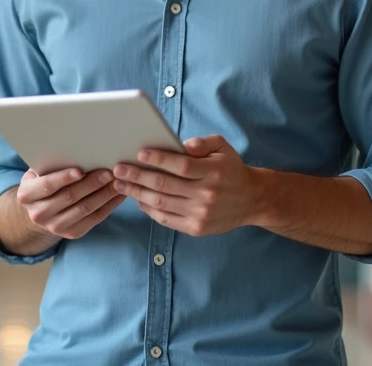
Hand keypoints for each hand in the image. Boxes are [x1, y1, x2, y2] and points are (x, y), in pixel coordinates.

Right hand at [16, 167, 124, 239]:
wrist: (41, 208)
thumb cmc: (44, 179)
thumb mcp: (41, 170)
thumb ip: (53, 163)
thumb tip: (79, 148)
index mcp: (27, 194)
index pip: (46, 186)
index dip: (63, 178)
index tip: (80, 170)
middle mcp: (38, 214)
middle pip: (69, 197)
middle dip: (91, 184)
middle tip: (109, 172)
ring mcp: (54, 227)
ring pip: (84, 209)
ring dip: (104, 195)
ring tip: (118, 182)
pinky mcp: (72, 234)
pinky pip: (94, 219)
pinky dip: (109, 206)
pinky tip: (118, 194)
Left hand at [112, 135, 262, 236]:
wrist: (252, 200)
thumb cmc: (231, 169)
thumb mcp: (223, 148)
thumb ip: (202, 143)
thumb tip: (181, 145)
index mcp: (213, 172)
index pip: (181, 166)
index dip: (159, 159)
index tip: (139, 153)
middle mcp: (206, 194)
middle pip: (165, 185)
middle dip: (138, 176)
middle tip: (119, 169)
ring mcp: (201, 214)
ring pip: (162, 203)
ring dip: (138, 193)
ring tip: (121, 185)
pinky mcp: (196, 228)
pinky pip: (167, 219)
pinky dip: (149, 210)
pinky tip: (138, 199)